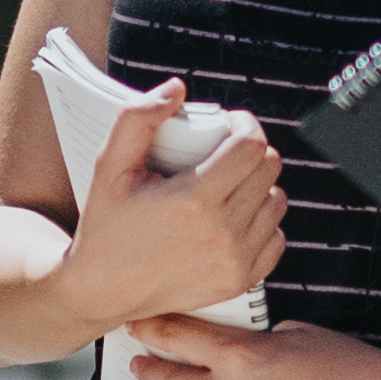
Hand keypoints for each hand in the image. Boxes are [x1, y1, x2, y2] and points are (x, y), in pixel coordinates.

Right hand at [64, 89, 284, 328]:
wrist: (103, 290)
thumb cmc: (105, 226)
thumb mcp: (109, 167)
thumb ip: (136, 119)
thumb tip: (176, 89)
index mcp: (194, 200)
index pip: (251, 146)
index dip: (246, 124)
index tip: (232, 123)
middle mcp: (222, 232)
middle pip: (269, 169)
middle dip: (252, 151)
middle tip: (227, 152)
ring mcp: (235, 260)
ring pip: (277, 201)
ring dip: (259, 186)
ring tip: (229, 186)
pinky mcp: (240, 280)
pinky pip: (276, 237)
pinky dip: (262, 223)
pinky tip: (235, 217)